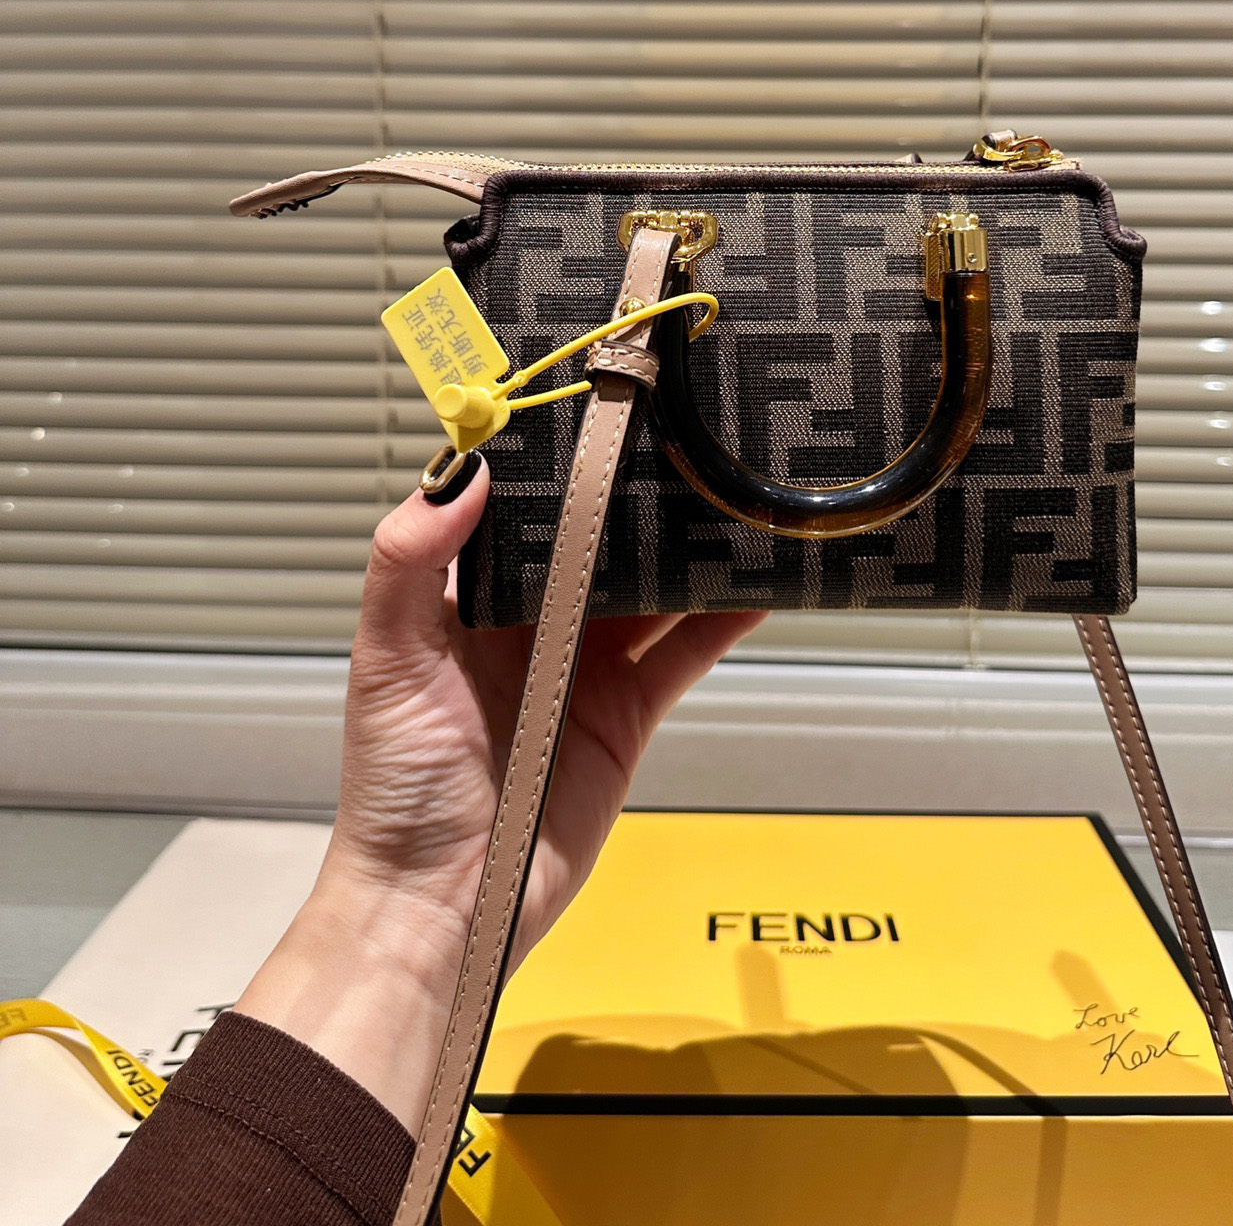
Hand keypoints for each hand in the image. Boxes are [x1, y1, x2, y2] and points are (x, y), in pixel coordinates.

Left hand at [236, 461, 763, 1127]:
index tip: (596, 414)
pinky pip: (682, 653)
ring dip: (687, 551)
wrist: (448, 904)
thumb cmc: (399, 790)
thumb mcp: (389, 667)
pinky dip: (721, 620)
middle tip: (686, 442)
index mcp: (469, 602)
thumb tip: (460, 474)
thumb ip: (408, 568)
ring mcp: (585, 666)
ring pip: (648, 590)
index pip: (521, 514)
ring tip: (733, 497)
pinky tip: (758, 584)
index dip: (556, 467)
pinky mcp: (627, 711)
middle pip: (596, 545)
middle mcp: (531, 625)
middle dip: (636, 500)